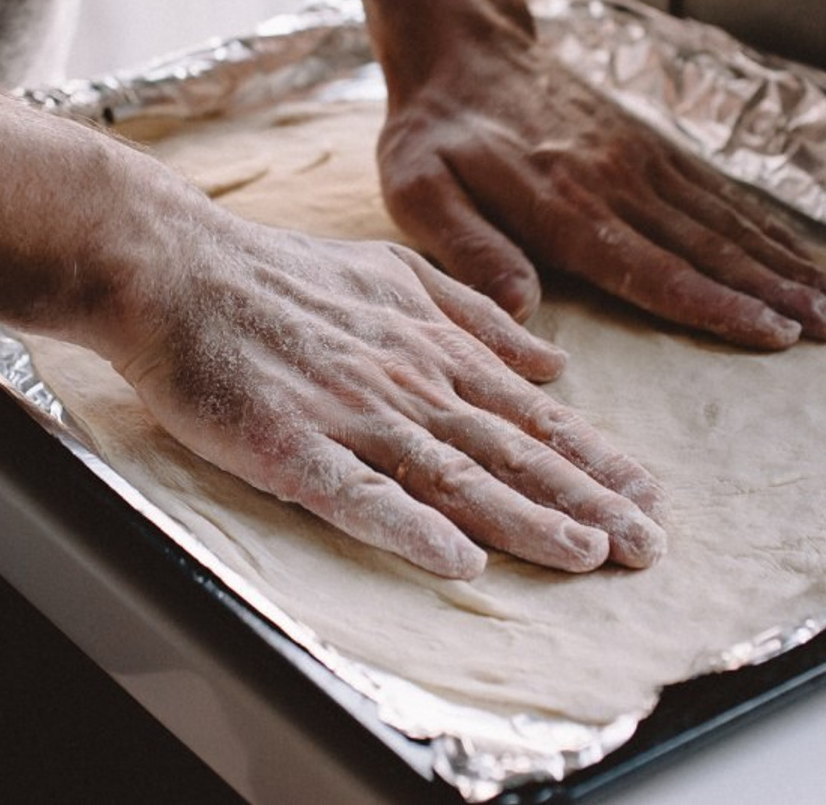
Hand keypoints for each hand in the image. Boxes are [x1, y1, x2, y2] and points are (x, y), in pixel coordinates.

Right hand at [115, 210, 665, 579]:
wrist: (176, 266)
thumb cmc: (279, 273)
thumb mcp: (393, 270)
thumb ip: (473, 314)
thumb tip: (552, 361)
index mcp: (428, 342)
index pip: (526, 412)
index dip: (590, 457)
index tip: (647, 495)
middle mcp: (403, 377)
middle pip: (507, 449)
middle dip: (585, 500)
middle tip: (649, 548)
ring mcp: (347, 410)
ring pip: (452, 472)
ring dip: (524, 517)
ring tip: (587, 556)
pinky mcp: (287, 442)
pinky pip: (356, 493)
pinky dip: (409, 526)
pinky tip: (457, 561)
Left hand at [378, 27, 825, 350]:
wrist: (463, 50)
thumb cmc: (435, 134)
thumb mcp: (422, 190)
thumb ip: (470, 247)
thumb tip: (523, 308)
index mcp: (561, 203)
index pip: (650, 265)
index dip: (714, 303)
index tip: (773, 333)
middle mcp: (614, 180)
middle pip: (706, 244)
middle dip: (774, 290)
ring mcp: (637, 158)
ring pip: (723, 219)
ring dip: (783, 262)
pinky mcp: (645, 145)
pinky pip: (713, 191)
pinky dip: (761, 225)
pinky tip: (794, 253)